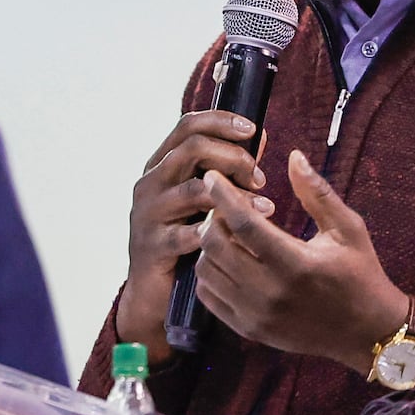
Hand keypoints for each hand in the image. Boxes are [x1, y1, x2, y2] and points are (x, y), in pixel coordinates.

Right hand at [118, 110, 273, 362]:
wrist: (152, 292)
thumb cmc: (183, 237)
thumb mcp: (201, 198)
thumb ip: (225, 167)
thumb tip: (257, 136)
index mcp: (160, 166)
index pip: (187, 126)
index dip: (221, 121)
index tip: (253, 129)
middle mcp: (149, 184)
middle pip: (192, 148)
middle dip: (234, 158)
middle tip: (260, 178)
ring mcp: (148, 214)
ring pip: (195, 189)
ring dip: (238, 196)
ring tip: (267, 207)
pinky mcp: (154, 245)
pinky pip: (192, 233)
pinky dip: (223, 232)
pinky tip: (245, 238)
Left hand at [193, 148, 408, 371]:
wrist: (367, 333)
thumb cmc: (360, 274)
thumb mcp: (347, 229)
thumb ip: (317, 193)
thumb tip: (294, 157)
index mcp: (296, 264)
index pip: (244, 225)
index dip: (223, 196)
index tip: (212, 176)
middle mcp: (270, 293)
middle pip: (215, 247)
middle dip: (212, 219)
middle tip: (224, 207)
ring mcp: (256, 315)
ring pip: (206, 271)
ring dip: (209, 246)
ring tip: (227, 232)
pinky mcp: (249, 330)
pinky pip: (209, 296)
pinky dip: (210, 273)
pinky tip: (227, 259)